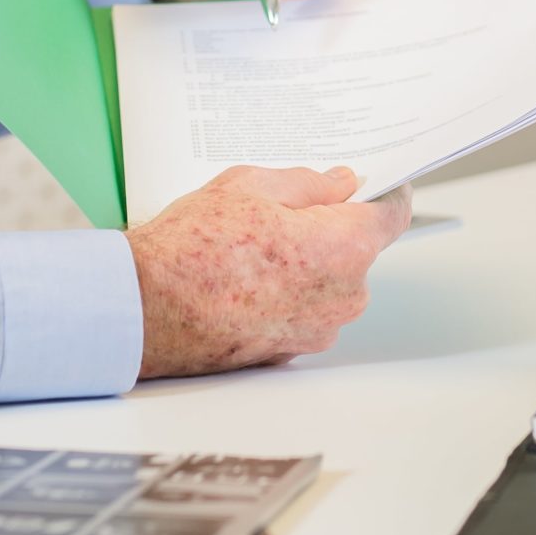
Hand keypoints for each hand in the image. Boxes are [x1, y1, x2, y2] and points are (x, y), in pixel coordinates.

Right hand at [127, 165, 411, 376]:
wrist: (143, 312)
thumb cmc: (191, 250)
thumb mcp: (250, 186)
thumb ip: (310, 183)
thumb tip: (341, 184)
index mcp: (344, 249)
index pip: (392, 215)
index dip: (385, 192)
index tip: (377, 183)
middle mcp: (342, 297)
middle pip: (358, 249)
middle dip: (332, 227)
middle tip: (283, 210)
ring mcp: (317, 329)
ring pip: (330, 282)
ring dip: (307, 262)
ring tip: (253, 246)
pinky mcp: (290, 351)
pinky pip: (304, 309)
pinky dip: (287, 292)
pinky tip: (246, 277)